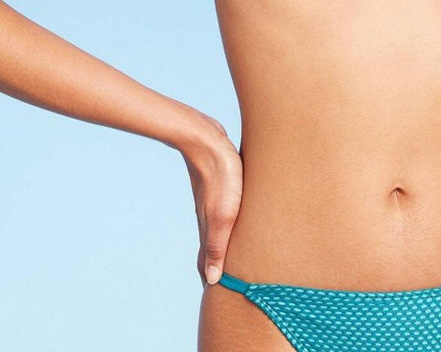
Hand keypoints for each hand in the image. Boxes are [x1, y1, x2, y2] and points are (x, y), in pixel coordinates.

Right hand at [182, 112, 243, 287]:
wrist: (205, 139)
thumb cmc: (220, 176)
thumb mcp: (223, 214)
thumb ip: (217, 246)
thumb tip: (211, 280)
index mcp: (209, 229)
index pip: (207, 265)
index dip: (212, 281)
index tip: (220, 301)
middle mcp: (207, 219)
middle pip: (211, 251)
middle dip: (219, 268)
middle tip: (231, 285)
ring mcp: (211, 204)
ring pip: (217, 233)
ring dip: (224, 248)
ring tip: (233, 260)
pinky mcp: (219, 189)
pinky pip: (223, 216)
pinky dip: (227, 228)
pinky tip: (235, 222)